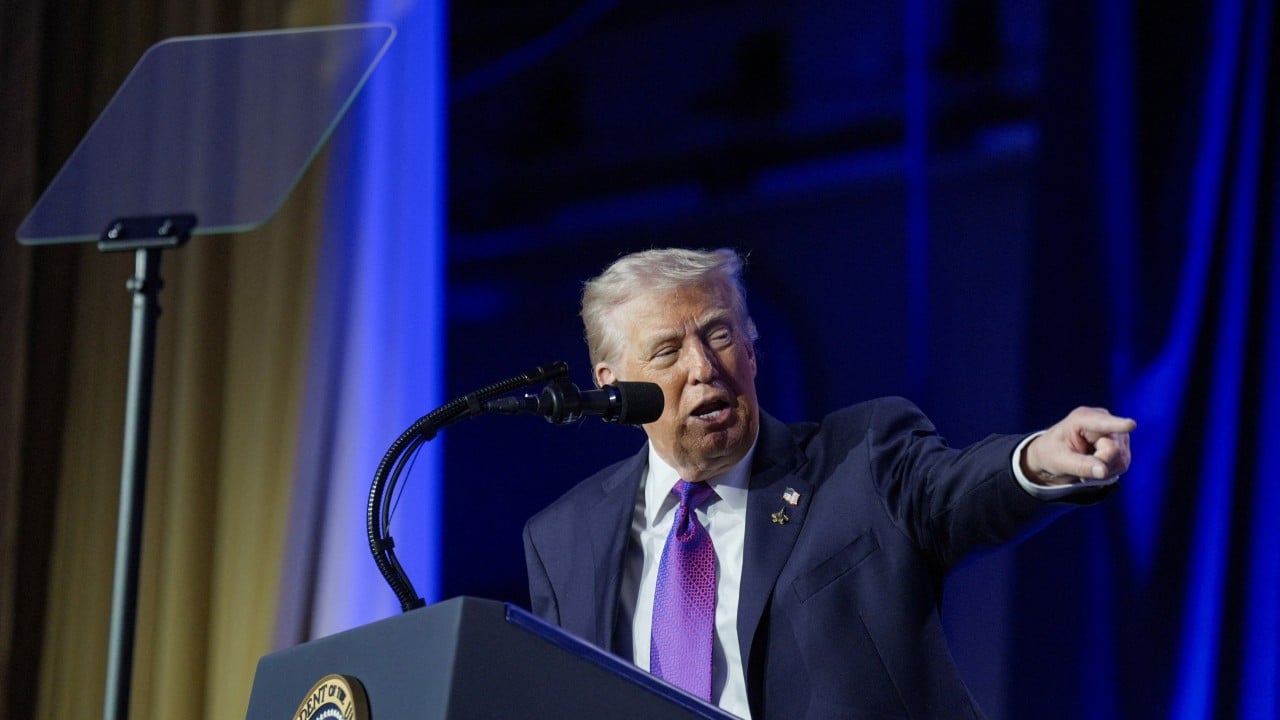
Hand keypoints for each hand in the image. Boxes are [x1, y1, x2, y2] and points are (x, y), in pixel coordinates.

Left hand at [1021, 407, 1135, 485]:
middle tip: (1079, 465)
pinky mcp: (1121, 444)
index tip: (1131, 425)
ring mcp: (1115, 432)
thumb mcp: (1059, 461)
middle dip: (1099, 464)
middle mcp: (1104, 420)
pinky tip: (1095, 466)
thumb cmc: (1052, 453)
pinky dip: (1108, 472)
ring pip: (1121, 459)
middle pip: (1113, 450)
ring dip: (1102, 470)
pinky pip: (1122, 464)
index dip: (1118, 425)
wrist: (1055, 455)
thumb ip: (1080, 465)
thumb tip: (1103, 471)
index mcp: (1083, 418)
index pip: (1103, 423)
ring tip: (1085, 465)